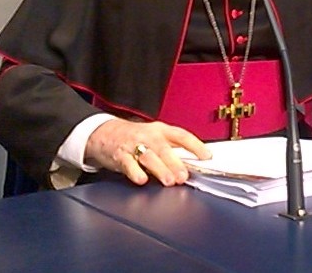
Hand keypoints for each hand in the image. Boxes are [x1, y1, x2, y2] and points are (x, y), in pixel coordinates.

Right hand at [85, 119, 210, 186]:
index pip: (181, 135)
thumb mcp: (155, 137)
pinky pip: (128, 163)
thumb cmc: (134, 137)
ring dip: (159, 169)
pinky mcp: (119, 155)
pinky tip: (142, 179)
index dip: (195, 145)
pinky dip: (135, 172)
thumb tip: (191, 166)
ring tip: (168, 181)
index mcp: (161, 130)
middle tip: (183, 176)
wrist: (105, 133)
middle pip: (164, 148)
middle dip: (174, 163)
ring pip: (148, 156)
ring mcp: (133, 145)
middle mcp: (148, 136)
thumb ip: (171, 150)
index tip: (206, 156)